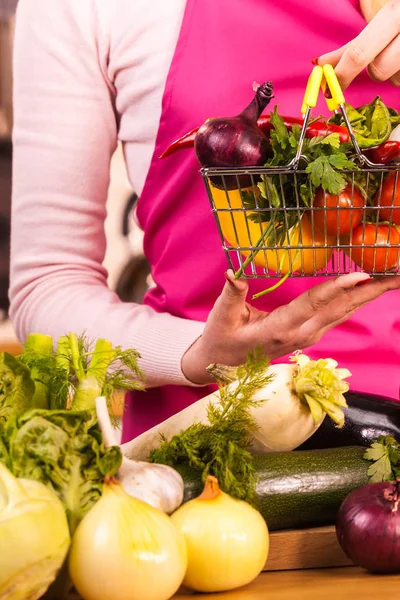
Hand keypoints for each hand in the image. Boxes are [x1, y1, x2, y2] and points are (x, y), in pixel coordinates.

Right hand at [181, 270, 399, 383]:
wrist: (223, 364)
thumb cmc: (221, 337)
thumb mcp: (222, 316)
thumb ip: (232, 294)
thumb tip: (235, 272)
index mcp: (280, 328)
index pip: (313, 304)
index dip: (337, 288)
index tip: (361, 273)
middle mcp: (300, 334)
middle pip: (340, 309)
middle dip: (370, 290)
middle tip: (395, 273)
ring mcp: (308, 337)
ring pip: (343, 313)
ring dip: (369, 295)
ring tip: (390, 277)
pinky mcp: (310, 335)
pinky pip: (338, 316)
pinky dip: (355, 300)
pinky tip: (367, 289)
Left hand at [318, 0, 399, 89]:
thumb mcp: (379, 20)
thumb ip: (351, 46)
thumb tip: (319, 65)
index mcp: (394, 13)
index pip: (359, 53)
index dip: (342, 74)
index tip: (331, 88)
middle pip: (379, 70)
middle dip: (375, 70)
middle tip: (382, 55)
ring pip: (396, 79)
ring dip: (394, 73)